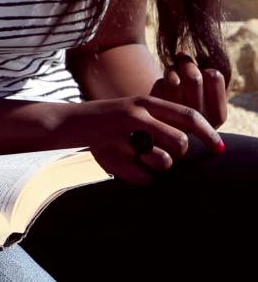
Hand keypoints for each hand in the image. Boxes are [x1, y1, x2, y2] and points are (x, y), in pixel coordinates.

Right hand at [57, 95, 223, 184]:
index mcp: (145, 102)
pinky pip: (143, 177)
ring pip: (163, 160)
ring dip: (156, 167)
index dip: (208, 134)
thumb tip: (183, 143)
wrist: (62, 122)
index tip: (219, 149)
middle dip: (176, 156)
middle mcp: (137, 113)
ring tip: (137, 161)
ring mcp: (123, 133)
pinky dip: (139, 178)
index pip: (189, 116)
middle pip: (180, 142)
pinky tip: (125, 169)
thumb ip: (155, 121)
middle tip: (158, 157)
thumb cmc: (100, 123)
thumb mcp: (129, 112)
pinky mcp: (111, 152)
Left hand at [150, 52, 227, 127]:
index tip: (199, 70)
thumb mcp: (206, 97)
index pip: (214, 76)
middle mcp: (198, 123)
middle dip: (186, 63)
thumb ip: (203, 77)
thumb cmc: (190, 108)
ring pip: (173, 81)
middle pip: (193, 77)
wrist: (165, 131)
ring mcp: (175, 122)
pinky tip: (161, 89)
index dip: (205, 67)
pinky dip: (160, 82)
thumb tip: (181, 54)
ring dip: (171, 69)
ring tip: (171, 71)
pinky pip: (158, 87)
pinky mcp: (156, 119)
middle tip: (181, 61)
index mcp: (218, 117)